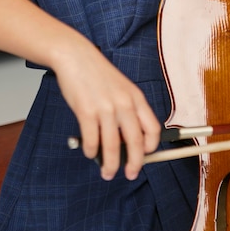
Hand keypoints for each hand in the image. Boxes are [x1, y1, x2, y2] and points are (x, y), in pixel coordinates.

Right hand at [53, 38, 160, 180]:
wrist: (76, 56)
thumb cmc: (98, 74)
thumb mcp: (121, 88)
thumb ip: (127, 110)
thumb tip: (126, 139)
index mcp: (136, 98)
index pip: (153, 129)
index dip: (151, 147)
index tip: (145, 156)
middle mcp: (124, 104)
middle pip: (136, 143)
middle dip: (134, 164)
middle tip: (130, 174)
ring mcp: (105, 108)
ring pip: (112, 147)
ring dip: (110, 165)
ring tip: (107, 172)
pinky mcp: (86, 111)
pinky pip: (91, 140)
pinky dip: (91, 151)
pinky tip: (89, 152)